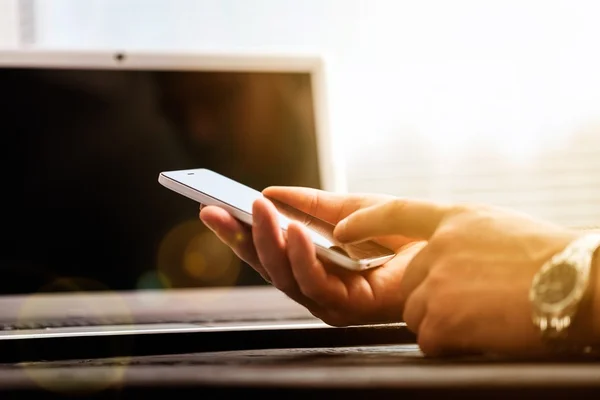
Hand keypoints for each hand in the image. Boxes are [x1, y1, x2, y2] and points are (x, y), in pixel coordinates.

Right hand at [199, 187, 424, 325]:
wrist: (445, 245)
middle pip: (268, 266)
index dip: (238, 232)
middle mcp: (316, 285)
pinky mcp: (349, 307)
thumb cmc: (401, 230)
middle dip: (242, 238)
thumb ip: (310, 204)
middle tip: (219, 209)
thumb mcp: (349, 208)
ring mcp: (329, 300)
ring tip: (259, 212)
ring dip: (268, 243)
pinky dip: (302, 258)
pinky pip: (316, 284)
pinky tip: (295, 231)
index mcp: (312, 263)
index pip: (267, 250)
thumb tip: (269, 193)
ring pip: (285, 277)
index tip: (210, 209)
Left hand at [333, 199, 580, 355]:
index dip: (365, 221)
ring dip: (445, 323)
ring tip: (487, 316)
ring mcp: (436, 280)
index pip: (396, 212)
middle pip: (410, 283)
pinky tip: (485, 332)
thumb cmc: (553, 261)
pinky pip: (430, 339)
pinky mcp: (440, 316)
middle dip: (433, 299)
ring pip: (418, 314)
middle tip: (474, 304)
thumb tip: (443, 258)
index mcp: (455, 219)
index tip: (341, 229)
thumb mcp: (501, 229)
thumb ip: (463, 238)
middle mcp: (438, 246)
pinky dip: (453, 344)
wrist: (578, 284)